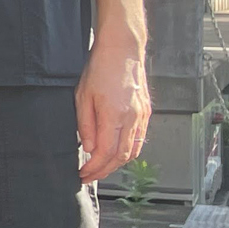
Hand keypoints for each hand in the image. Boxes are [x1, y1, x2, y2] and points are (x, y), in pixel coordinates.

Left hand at [77, 37, 151, 183]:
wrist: (122, 51)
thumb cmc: (100, 69)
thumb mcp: (82, 96)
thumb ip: (86, 125)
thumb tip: (90, 148)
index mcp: (114, 115)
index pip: (106, 153)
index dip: (94, 167)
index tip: (83, 174)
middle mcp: (132, 119)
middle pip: (121, 157)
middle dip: (105, 171)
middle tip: (90, 176)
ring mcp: (142, 116)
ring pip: (133, 150)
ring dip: (117, 164)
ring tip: (101, 167)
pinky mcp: (146, 112)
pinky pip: (139, 139)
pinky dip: (128, 151)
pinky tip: (116, 152)